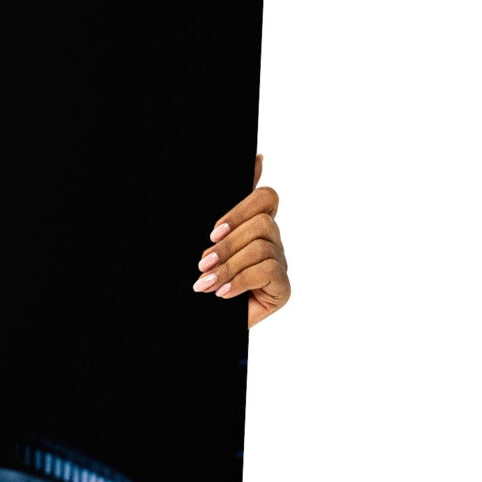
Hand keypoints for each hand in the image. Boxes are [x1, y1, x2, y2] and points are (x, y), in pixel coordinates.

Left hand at [192, 154, 289, 326]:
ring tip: (206, 284)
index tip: (213, 232)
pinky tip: (223, 293)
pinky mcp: (283, 288)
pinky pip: (268, 271)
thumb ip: (227, 210)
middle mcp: (272, 241)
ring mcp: (280, 264)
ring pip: (262, 247)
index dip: (242, 208)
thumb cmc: (204, 279)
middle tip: (203, 263)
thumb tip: (258, 158)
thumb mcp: (210, 242)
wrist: (199, 323)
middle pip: (263, 223)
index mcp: (254, 225)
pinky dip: (240, 281)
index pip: (265, 198)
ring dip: (229, 266)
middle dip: (227, 244)